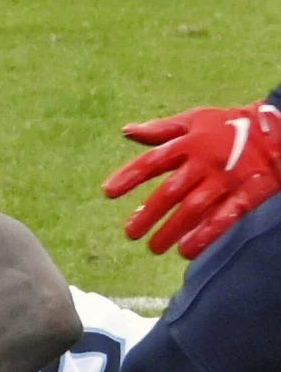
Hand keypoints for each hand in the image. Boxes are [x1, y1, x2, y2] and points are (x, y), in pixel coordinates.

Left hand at [102, 102, 280, 258]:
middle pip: (170, 191)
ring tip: (154, 247)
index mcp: (190, 144)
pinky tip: (187, 251)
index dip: (130, 176)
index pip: (154, 161)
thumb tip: (127, 131)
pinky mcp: (246, 195)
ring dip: (171, 230)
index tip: (108, 192)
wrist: (279, 130)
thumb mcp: (196, 120)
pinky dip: (205, 235)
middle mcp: (205, 163)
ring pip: (194, 208)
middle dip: (148, 213)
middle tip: (130, 233)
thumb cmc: (230, 126)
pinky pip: (224, 218)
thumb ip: (161, 130)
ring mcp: (226, 180)